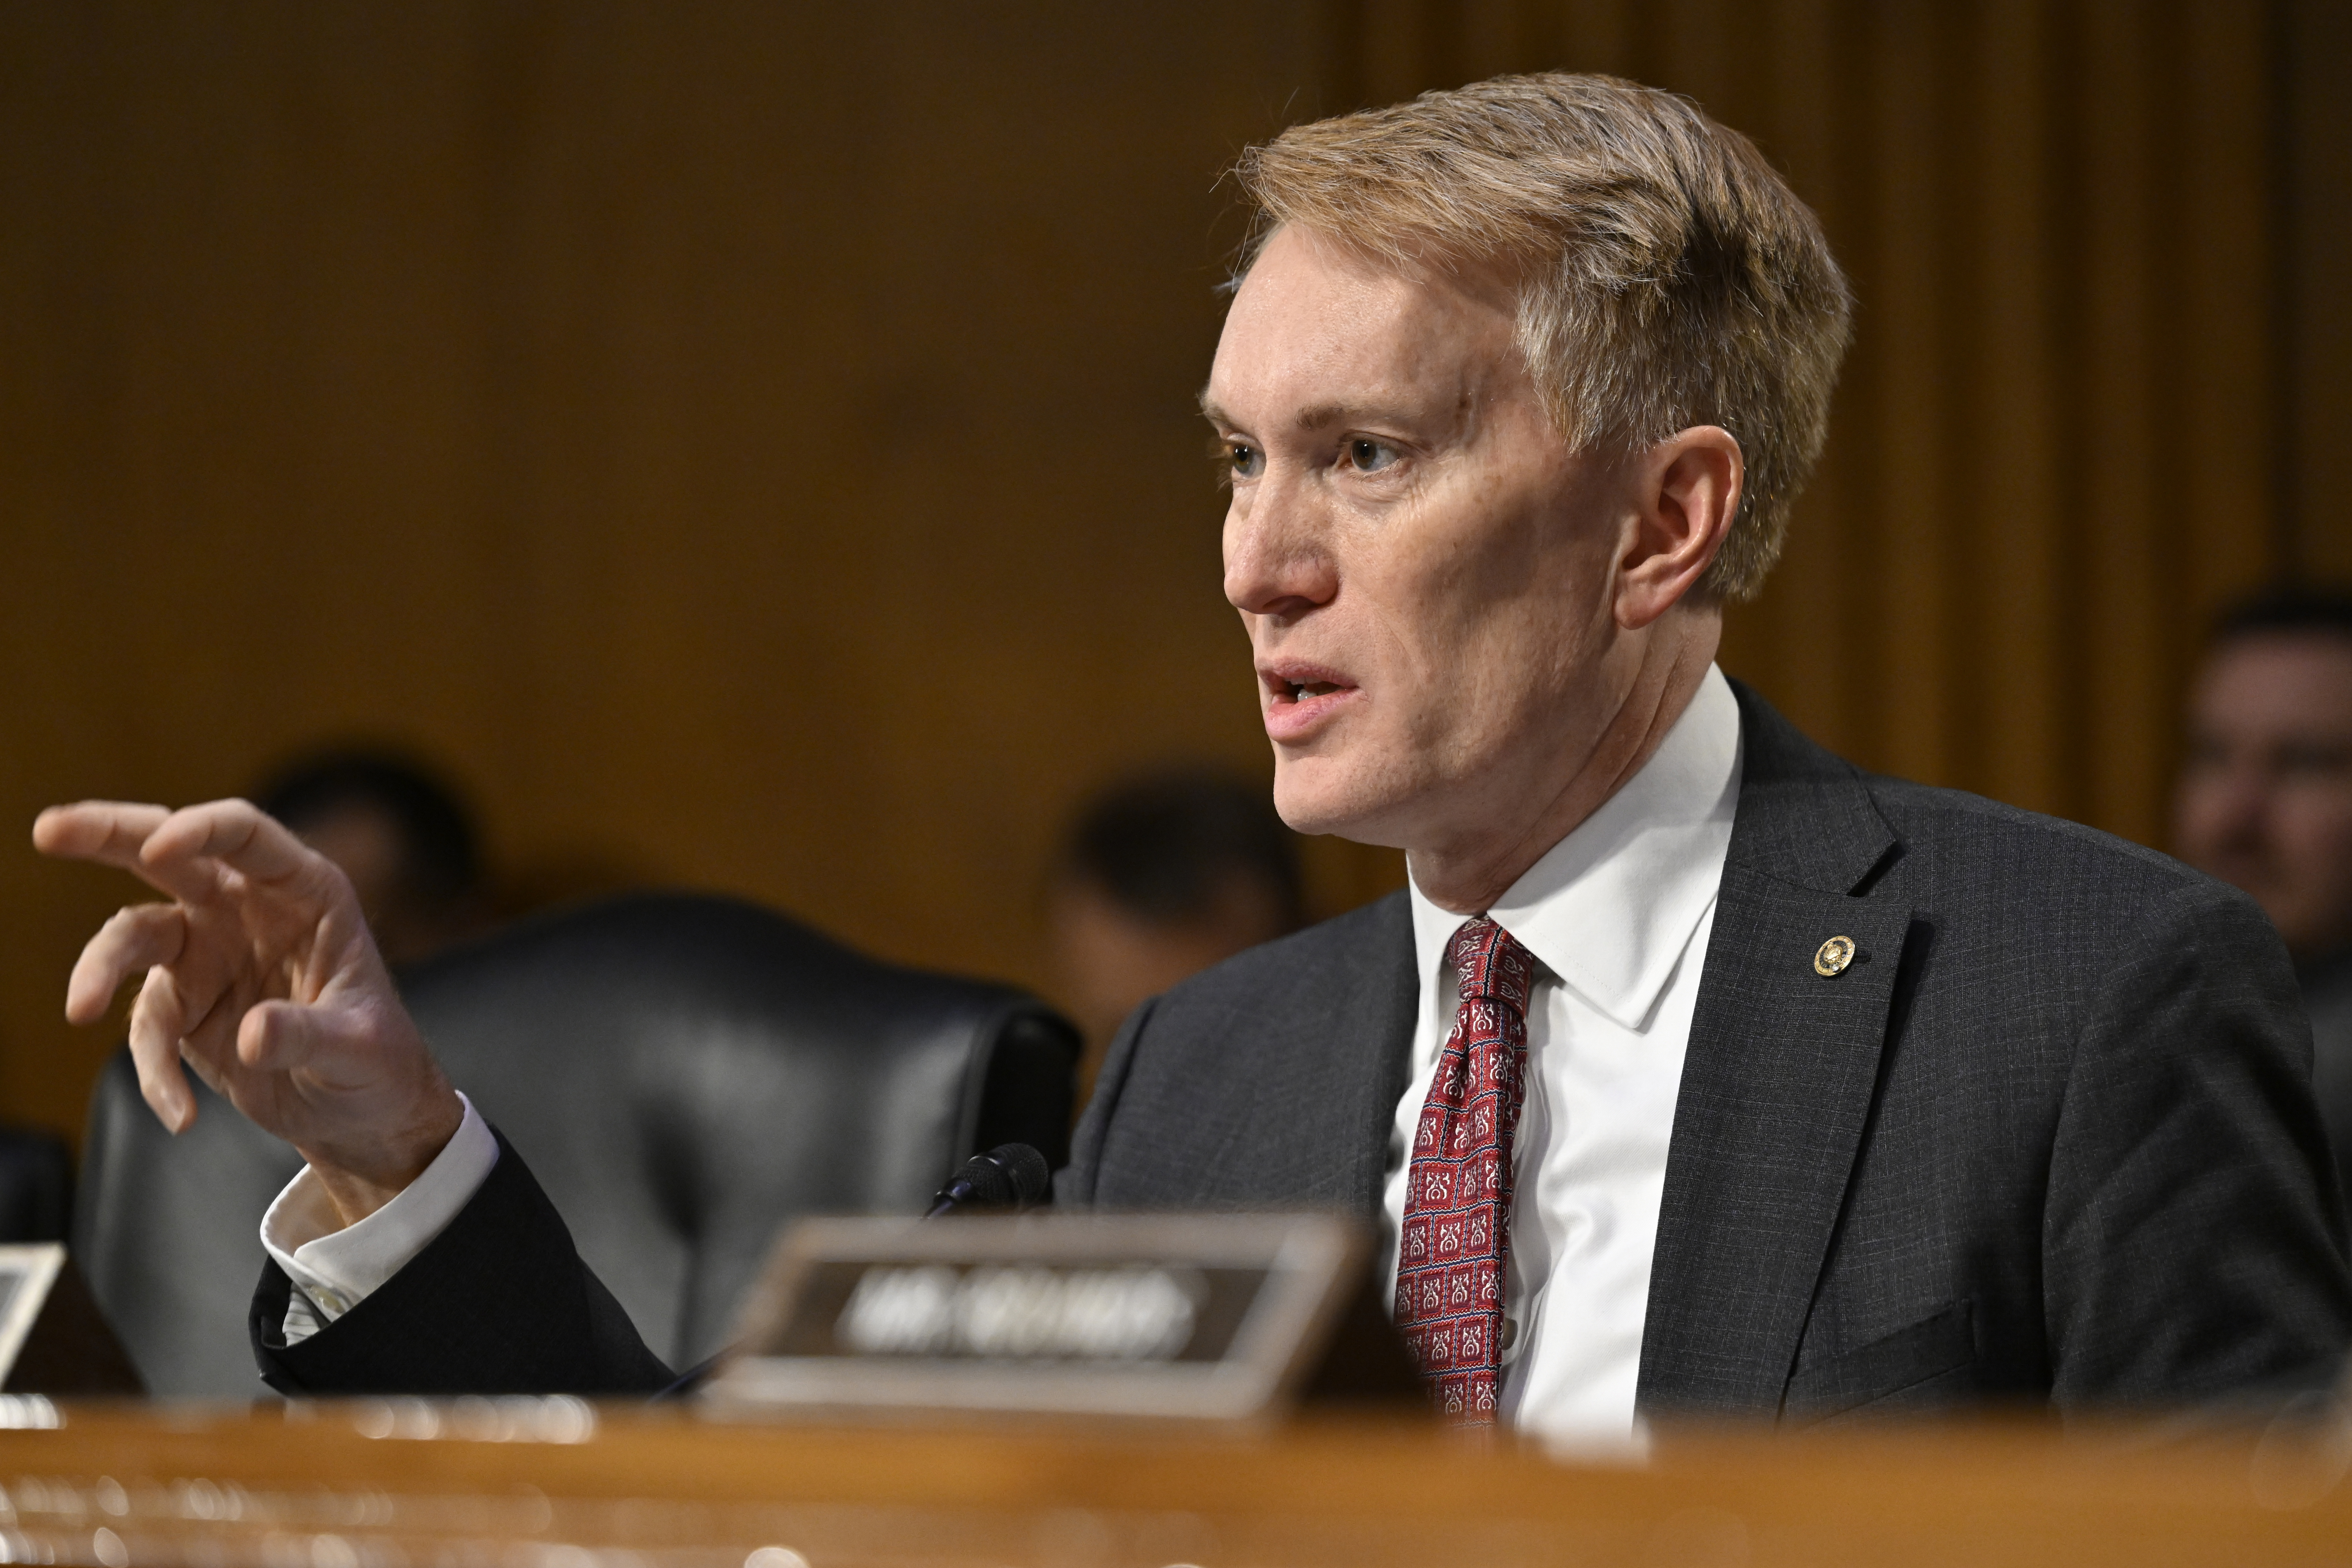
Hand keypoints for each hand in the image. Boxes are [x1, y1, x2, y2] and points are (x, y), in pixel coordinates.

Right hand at [33, 799, 462, 1226]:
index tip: (157, 845)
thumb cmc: (377, 1064)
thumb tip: (250, 1034)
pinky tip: (180, 1114)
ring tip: (79, 1008)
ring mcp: (208, 953)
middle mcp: (247, 910)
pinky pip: (147, 1027)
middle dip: (108, 835)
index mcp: (304, 893)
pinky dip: (153, 1069)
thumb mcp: (360, 1050)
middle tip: (49, 829)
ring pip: (134, 933)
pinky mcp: (183, 1005)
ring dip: (100, 967)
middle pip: (168, 856)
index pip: (245, 835)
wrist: (362, 1113)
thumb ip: (309, 1036)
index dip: (200, 829)